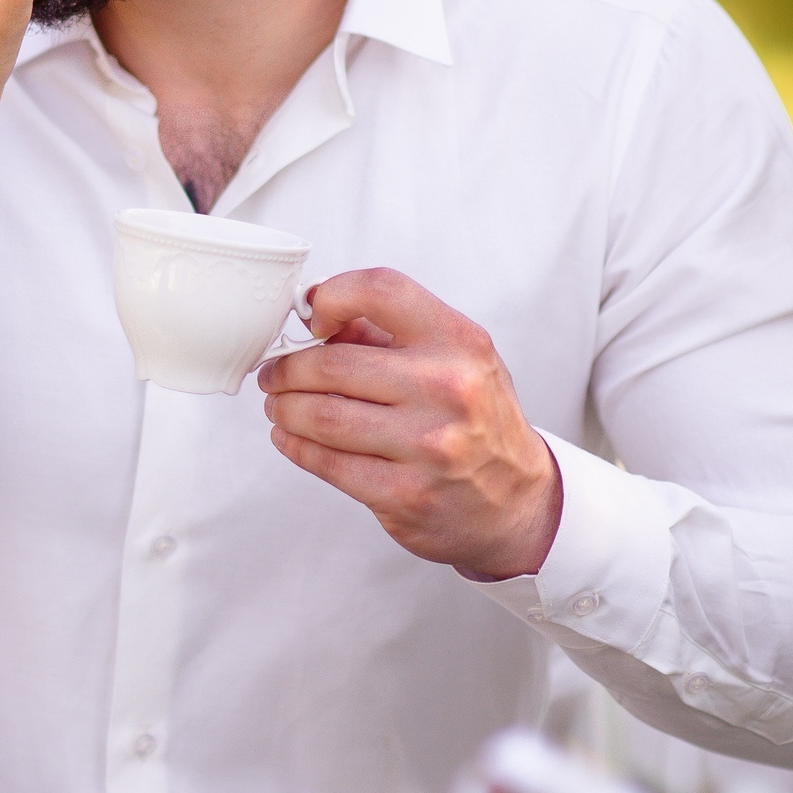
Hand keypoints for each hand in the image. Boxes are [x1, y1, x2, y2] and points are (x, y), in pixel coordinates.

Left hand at [257, 268, 563, 578]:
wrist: (516, 501)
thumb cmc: (477, 419)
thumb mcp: (455, 360)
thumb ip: (389, 333)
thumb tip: (316, 315)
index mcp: (460, 342)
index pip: (381, 291)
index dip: (332, 297)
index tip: (312, 317)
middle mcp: (449, 389)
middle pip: (333, 364)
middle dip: (289, 369)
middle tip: (275, 373)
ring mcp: (428, 446)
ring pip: (322, 418)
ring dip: (285, 409)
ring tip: (279, 405)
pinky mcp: (405, 495)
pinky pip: (328, 464)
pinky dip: (296, 447)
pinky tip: (290, 437)